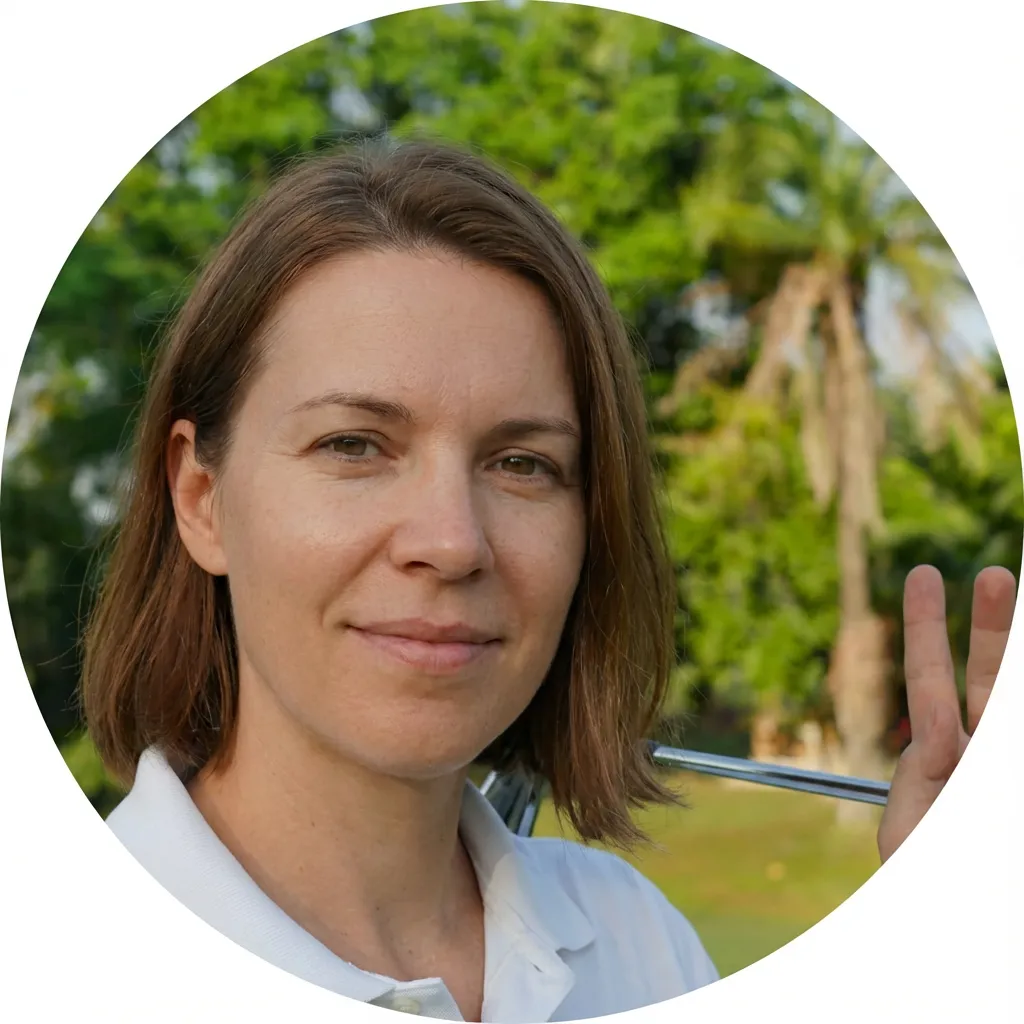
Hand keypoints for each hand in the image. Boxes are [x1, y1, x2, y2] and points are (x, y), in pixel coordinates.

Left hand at [877, 564, 1015, 862]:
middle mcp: (979, 757)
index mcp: (938, 762)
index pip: (931, 680)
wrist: (975, 942)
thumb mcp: (908, 839)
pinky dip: (1011, 696)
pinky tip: (1011, 680)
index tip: (926, 576)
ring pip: (1010, 700)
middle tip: (995, 574)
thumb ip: (919, 782)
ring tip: (1019, 586)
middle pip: (990, 679)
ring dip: (1015, 650)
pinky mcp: (1015, 780)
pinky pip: (1014, 729)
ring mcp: (1002, 766)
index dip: (926, 627)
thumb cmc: (924, 888)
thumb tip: (940, 729)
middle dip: (994, 626)